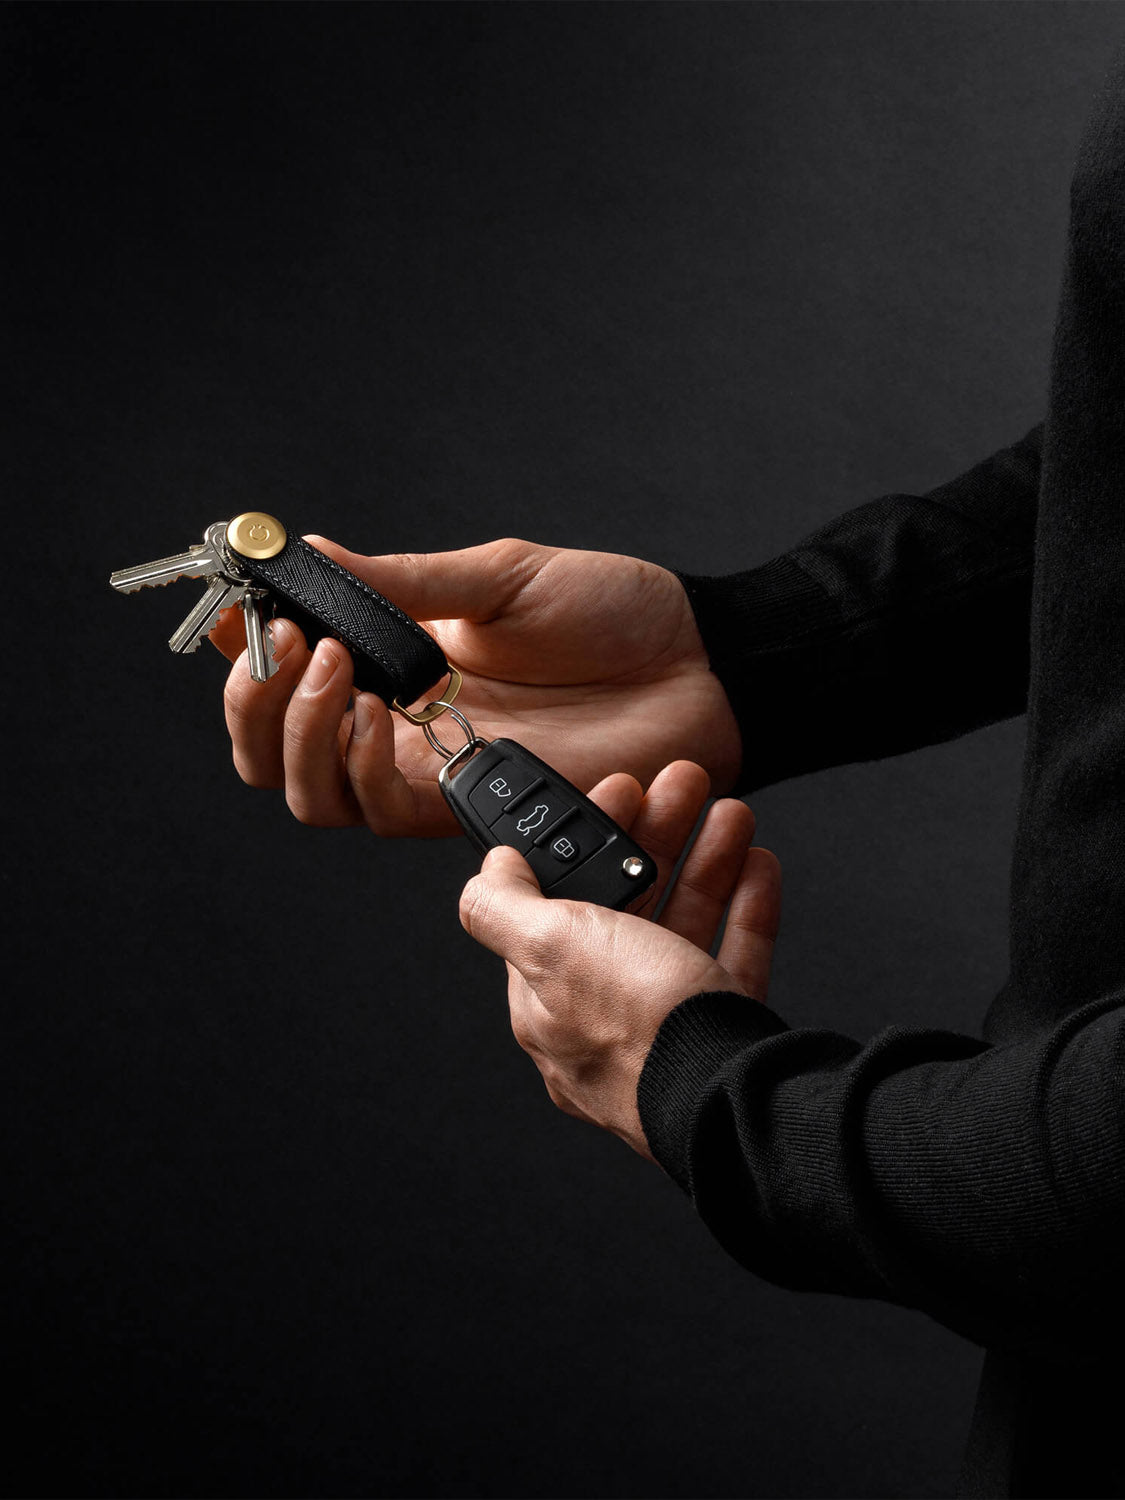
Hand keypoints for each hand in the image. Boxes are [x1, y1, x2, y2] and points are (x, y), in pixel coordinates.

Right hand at [210, 536, 740, 835]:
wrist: (699, 664)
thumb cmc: (612, 614)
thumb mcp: (498, 579)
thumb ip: (402, 583)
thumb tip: (305, 553)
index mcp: (401, 667)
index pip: (292, 681)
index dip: (244, 657)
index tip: (232, 610)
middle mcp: (402, 729)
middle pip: (280, 755)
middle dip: (256, 704)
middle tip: (288, 645)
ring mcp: (432, 773)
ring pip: (315, 794)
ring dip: (299, 731)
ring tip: (331, 666)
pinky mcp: (471, 807)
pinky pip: (380, 810)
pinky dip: (353, 764)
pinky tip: (371, 713)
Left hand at [458, 761, 780, 1158]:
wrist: (731, 1102)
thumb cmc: (638, 1029)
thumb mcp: (549, 948)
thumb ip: (504, 905)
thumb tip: (489, 870)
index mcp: (549, 1003)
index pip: (558, 907)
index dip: (586, 843)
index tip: (618, 793)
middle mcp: (606, 1019)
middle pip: (628, 909)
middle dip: (656, 837)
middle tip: (682, 786)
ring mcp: (670, 1030)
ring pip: (686, 927)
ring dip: (707, 860)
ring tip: (729, 811)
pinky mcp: (725, 1038)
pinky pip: (736, 961)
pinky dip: (747, 909)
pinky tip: (758, 865)